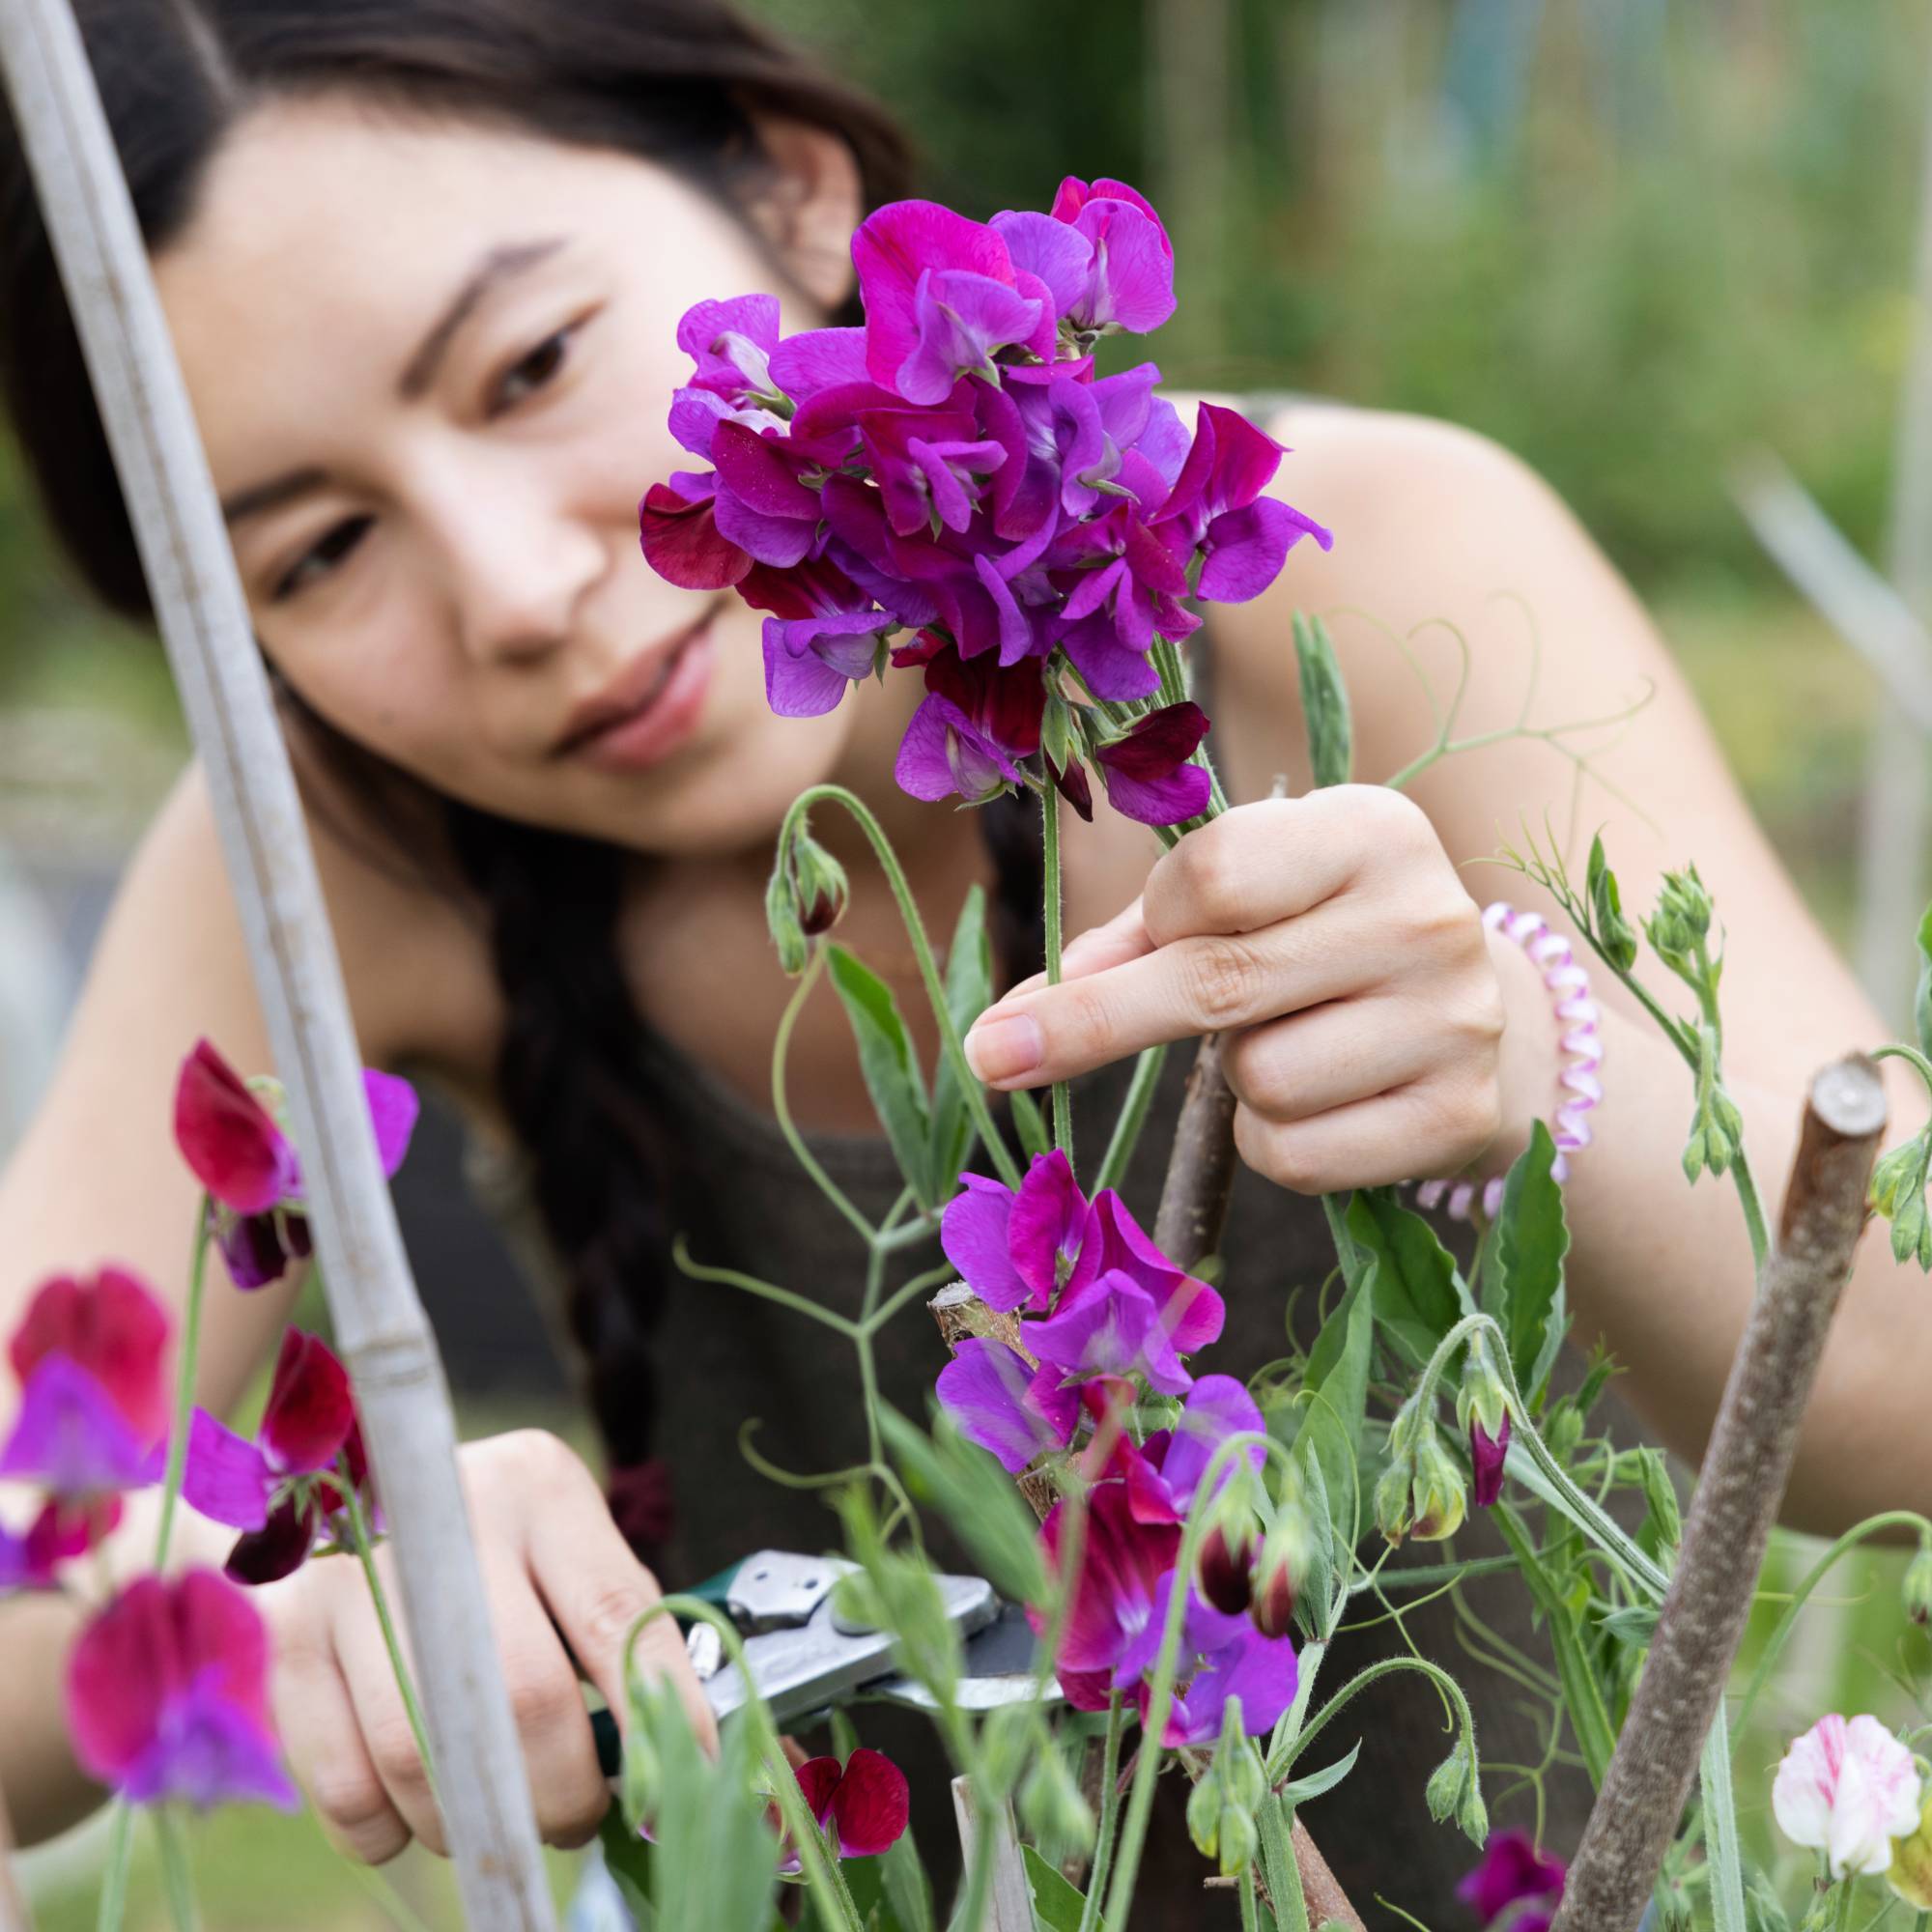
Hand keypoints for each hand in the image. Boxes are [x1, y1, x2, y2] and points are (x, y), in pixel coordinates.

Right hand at [260, 1428, 711, 1862]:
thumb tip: (669, 1762)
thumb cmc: (490, 1551)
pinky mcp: (287, 1634)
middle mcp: (446, 1511)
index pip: (616, 1613)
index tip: (680, 1787)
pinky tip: (414, 1805)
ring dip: (472, 1821)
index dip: (658, 1713)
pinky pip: (347, 1789)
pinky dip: (390, 1830)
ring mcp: (355, 1571)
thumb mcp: (562, 1553)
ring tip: (496, 1812)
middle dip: (561, 1793)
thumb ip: (610, 1639)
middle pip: (521, 1696)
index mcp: (538, 1484)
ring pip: (426, 1755)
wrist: (333, 1502)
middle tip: (575, 1820)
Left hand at [962, 789, 1507, 1193]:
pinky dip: (1273, 1142)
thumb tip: (1020, 1017)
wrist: (1497, 1026)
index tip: (1137, 944)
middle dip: (1089, 1025)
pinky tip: (1321, 1101)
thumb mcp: (1257, 901)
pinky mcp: (1459, 1115)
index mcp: (1370, 831)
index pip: (1211, 875)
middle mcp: (1426, 915)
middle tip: (990, 1056)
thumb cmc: (1329, 944)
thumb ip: (1141, 938)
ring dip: (1234, 1083)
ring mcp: (1455, 1019)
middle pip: (1215, 982)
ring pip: (1259, 1080)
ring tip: (1286, 1046)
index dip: (1149, 923)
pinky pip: (1296, 1153)